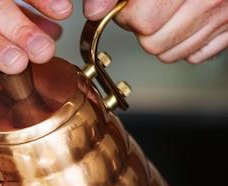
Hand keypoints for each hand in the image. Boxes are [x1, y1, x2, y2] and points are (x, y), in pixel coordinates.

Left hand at [83, 0, 227, 63]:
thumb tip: (95, 11)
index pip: (144, 20)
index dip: (127, 14)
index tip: (128, 5)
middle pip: (153, 41)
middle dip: (143, 27)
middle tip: (149, 5)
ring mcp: (225, 15)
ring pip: (170, 54)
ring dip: (161, 37)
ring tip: (168, 10)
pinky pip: (194, 55)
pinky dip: (184, 44)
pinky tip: (186, 20)